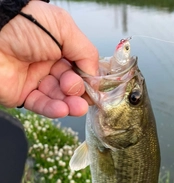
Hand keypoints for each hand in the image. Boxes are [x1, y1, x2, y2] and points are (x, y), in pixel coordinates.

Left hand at [0, 0, 97, 117]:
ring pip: (59, 98)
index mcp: (60, 46)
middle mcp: (49, 63)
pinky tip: (63, 109)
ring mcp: (36, 80)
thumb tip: (94, 76)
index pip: (80, 67)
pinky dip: (54, 109)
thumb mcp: (63, 28)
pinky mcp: (23, 95)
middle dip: (78, 91)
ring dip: (70, 104)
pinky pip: (41, 106)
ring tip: (77, 107)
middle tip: (74, 89)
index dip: (88, 78)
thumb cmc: (25, 24)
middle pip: (71, 84)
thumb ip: (85, 51)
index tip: (94, 86)